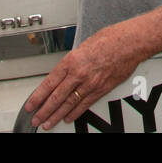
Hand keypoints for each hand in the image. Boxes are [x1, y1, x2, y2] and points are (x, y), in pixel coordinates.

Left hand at [23, 25, 143, 128]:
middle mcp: (79, 74)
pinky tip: (67, 118)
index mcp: (71, 61)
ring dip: (57, 115)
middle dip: (44, 110)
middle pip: (57, 97)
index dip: (37, 97)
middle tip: (36, 119)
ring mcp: (90, 83)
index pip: (49, 83)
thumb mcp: (84, 45)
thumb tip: (64, 71)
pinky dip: (75, 113)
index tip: (30, 105)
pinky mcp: (102, 89)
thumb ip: (72, 61)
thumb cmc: (110, 39)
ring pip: (69, 104)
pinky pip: (85, 104)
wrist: (130, 42)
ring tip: (48, 123)